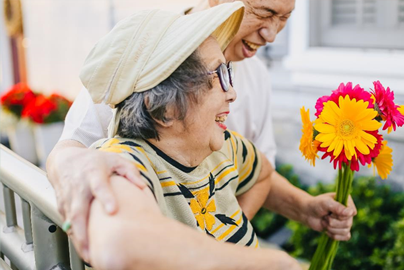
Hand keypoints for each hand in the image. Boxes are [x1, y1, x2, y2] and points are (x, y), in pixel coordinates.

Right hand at [47, 143, 145, 260]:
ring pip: (70, 221)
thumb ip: (130, 171)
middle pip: (79, 210)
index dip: (106, 198)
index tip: (112, 211)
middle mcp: (79, 187)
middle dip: (84, 231)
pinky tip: (82, 248)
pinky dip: (73, 236)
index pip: (100, 186)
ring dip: (78, 239)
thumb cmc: (93, 161)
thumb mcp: (114, 159)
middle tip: (93, 249)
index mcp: (93, 173)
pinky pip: (66, 223)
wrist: (65, 159)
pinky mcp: (62, 205)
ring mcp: (68, 197)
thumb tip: (142, 186)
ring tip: (89, 255)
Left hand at [304, 193, 356, 240]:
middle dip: (332, 222)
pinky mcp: (342, 229)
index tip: (330, 212)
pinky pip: (345, 237)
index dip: (340, 215)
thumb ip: (337, 207)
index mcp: (347, 201)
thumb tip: (351, 213)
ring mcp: (345, 221)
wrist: (307, 213)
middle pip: (348, 223)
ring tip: (324, 221)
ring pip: (346, 231)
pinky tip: (327, 231)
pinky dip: (335, 235)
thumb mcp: (325, 203)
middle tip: (325, 217)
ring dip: (331, 228)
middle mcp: (348, 211)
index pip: (352, 212)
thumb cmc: (316, 205)